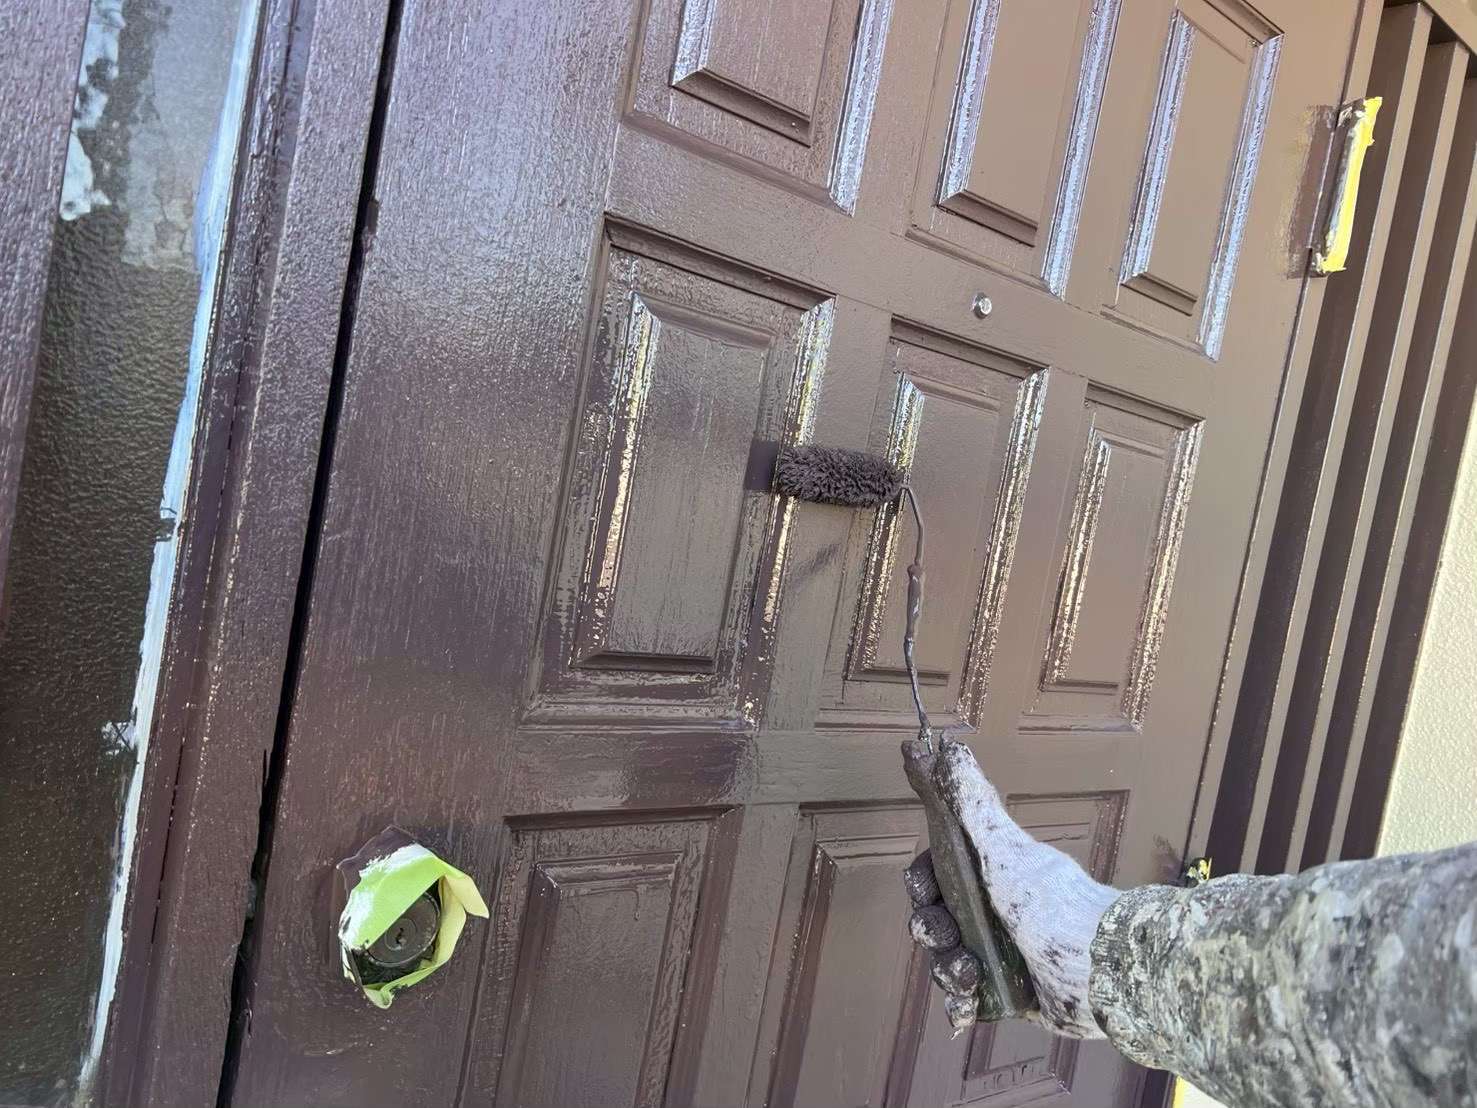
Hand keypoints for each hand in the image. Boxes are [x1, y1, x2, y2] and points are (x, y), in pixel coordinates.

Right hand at [904, 739, 1117, 1038]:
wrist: (1102, 972)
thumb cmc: (1053, 904)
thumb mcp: (1004, 850)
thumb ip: (972, 802)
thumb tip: (948, 745)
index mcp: (988, 873)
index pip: (933, 873)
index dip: (921, 882)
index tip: (926, 888)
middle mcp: (991, 910)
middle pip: (933, 918)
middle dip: (932, 930)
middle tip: (950, 938)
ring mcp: (999, 953)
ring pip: (945, 960)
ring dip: (948, 969)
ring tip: (972, 975)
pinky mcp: (1008, 993)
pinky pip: (967, 999)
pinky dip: (961, 1003)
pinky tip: (970, 1003)